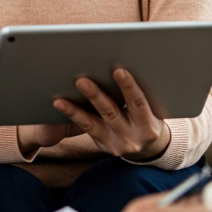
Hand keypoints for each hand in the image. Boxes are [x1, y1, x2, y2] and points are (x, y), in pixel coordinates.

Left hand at [19, 69, 169, 160]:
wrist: (149, 148)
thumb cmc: (147, 117)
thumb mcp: (151, 108)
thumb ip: (137, 93)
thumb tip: (122, 63)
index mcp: (148, 124)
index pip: (138, 102)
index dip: (128, 86)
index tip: (119, 70)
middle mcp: (133, 136)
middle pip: (112, 112)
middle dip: (96, 96)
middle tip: (81, 80)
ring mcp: (118, 143)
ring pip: (94, 123)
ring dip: (76, 109)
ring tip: (60, 99)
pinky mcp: (104, 145)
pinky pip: (86, 128)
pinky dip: (73, 115)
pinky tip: (60, 104)